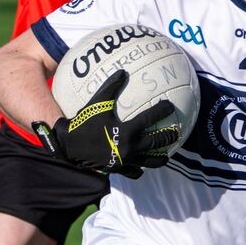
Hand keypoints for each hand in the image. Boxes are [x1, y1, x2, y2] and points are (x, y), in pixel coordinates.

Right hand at [33, 70, 178, 177]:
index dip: (162, 110)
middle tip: (177, 133)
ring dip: (160, 158)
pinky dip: (140, 170)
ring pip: (149, 161)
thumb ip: (110, 87)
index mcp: (127, 130)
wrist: (68, 146)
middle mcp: (130, 146)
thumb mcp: (97, 103)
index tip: (170, 106)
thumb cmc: (83, 123)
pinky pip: (134, 172)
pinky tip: (143, 166)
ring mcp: (125, 160)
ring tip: (167, 156)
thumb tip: (122, 72)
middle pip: (157, 142)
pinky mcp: (118, 169)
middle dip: (169, 137)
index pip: (150, 118)